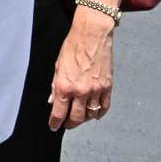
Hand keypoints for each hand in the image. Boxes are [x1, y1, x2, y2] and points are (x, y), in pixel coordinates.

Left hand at [48, 9, 115, 129]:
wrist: (92, 35)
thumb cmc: (73, 47)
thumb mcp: (57, 66)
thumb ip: (55, 85)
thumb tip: (52, 100)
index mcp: (64, 86)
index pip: (59, 112)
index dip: (55, 122)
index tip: (54, 126)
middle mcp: (80, 91)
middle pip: (76, 117)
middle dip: (70, 124)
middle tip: (66, 125)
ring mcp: (96, 90)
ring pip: (91, 114)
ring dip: (84, 118)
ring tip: (79, 118)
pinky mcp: (108, 87)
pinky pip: (104, 107)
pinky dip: (99, 112)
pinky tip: (95, 113)